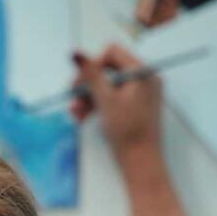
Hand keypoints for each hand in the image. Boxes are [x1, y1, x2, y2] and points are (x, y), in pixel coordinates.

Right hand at [70, 44, 162, 162]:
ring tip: (76, 113)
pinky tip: (82, 116)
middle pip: (107, 70)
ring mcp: (138, 93)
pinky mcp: (133, 106)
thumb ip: (91, 74)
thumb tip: (76, 53)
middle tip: (74, 99)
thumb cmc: (128, 131)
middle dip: (87, 85)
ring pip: (106, 85)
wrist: (141, 162)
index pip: (112, 53)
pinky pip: (111, 97)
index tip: (80, 84)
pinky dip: (96, 105)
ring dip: (88, 97)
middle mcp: (143, 79)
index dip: (93, 66)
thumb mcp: (106, 100)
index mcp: (142, 73)